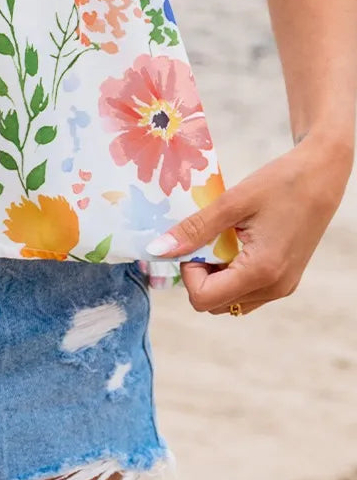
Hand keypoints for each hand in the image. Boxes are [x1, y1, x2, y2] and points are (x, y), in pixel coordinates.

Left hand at [145, 135, 351, 315]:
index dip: (189, 272)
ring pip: (229, 302)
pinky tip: (237, 244)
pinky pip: (246, 292)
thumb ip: (194, 230)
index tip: (195, 242)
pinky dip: (232, 275)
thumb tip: (158, 250)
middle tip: (207, 239)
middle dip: (200, 275)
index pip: (203, 299)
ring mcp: (282, 287)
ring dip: (216, 277)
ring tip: (223, 240)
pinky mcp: (286, 281)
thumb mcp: (232, 202)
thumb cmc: (281, 182)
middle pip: (214, 304)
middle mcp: (274, 288)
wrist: (322, 174)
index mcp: (261, 272)